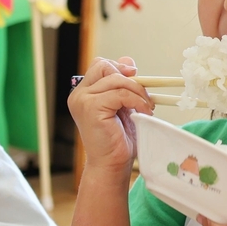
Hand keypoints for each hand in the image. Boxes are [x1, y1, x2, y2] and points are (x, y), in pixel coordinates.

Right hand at [67, 56, 153, 175]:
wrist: (111, 165)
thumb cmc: (117, 139)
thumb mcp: (123, 105)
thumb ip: (123, 84)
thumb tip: (128, 60)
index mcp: (83, 93)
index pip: (100, 65)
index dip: (119, 67)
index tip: (136, 79)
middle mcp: (79, 95)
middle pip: (104, 66)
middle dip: (128, 77)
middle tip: (143, 95)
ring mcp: (82, 100)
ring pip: (115, 79)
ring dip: (137, 91)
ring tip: (147, 107)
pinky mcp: (91, 108)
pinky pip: (120, 93)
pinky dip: (136, 100)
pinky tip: (143, 112)